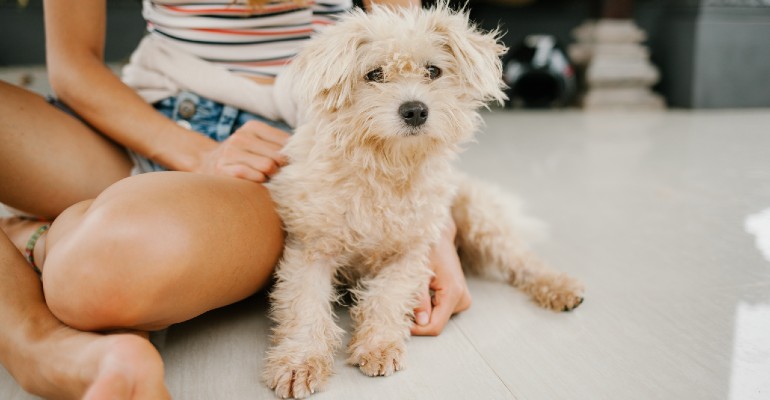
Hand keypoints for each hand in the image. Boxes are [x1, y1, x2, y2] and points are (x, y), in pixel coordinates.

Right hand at [194, 120, 289, 181]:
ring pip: (268, 166)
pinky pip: (254, 176)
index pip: (286, 140)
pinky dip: (260, 181)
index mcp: (253, 127)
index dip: (293, 155)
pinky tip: (257, 181)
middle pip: (279, 155)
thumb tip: (307, 153)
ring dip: (272, 176)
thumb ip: (278, 145)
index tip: (293, 164)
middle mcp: (241, 137)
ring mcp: (231, 152)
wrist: (206, 163)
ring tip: (267, 178)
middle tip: (280, 174)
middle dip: (283, 168)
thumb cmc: (242, 156)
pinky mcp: (224, 169)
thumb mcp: (258, 143)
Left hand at [411, 218, 470, 335]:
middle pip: (436, 323)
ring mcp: (462, 299)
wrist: (439, 235)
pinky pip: (440, 311)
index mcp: (454, 292)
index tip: (401, 322)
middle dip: (418, 318)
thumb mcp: (417, 271)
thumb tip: (421, 322)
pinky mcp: (458, 297)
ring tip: (415, 290)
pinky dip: (428, 306)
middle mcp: (462, 298)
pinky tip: (423, 290)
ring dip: (422, 310)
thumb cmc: (426, 248)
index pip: (435, 326)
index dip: (417, 329)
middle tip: (404, 301)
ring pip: (437, 318)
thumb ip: (419, 298)